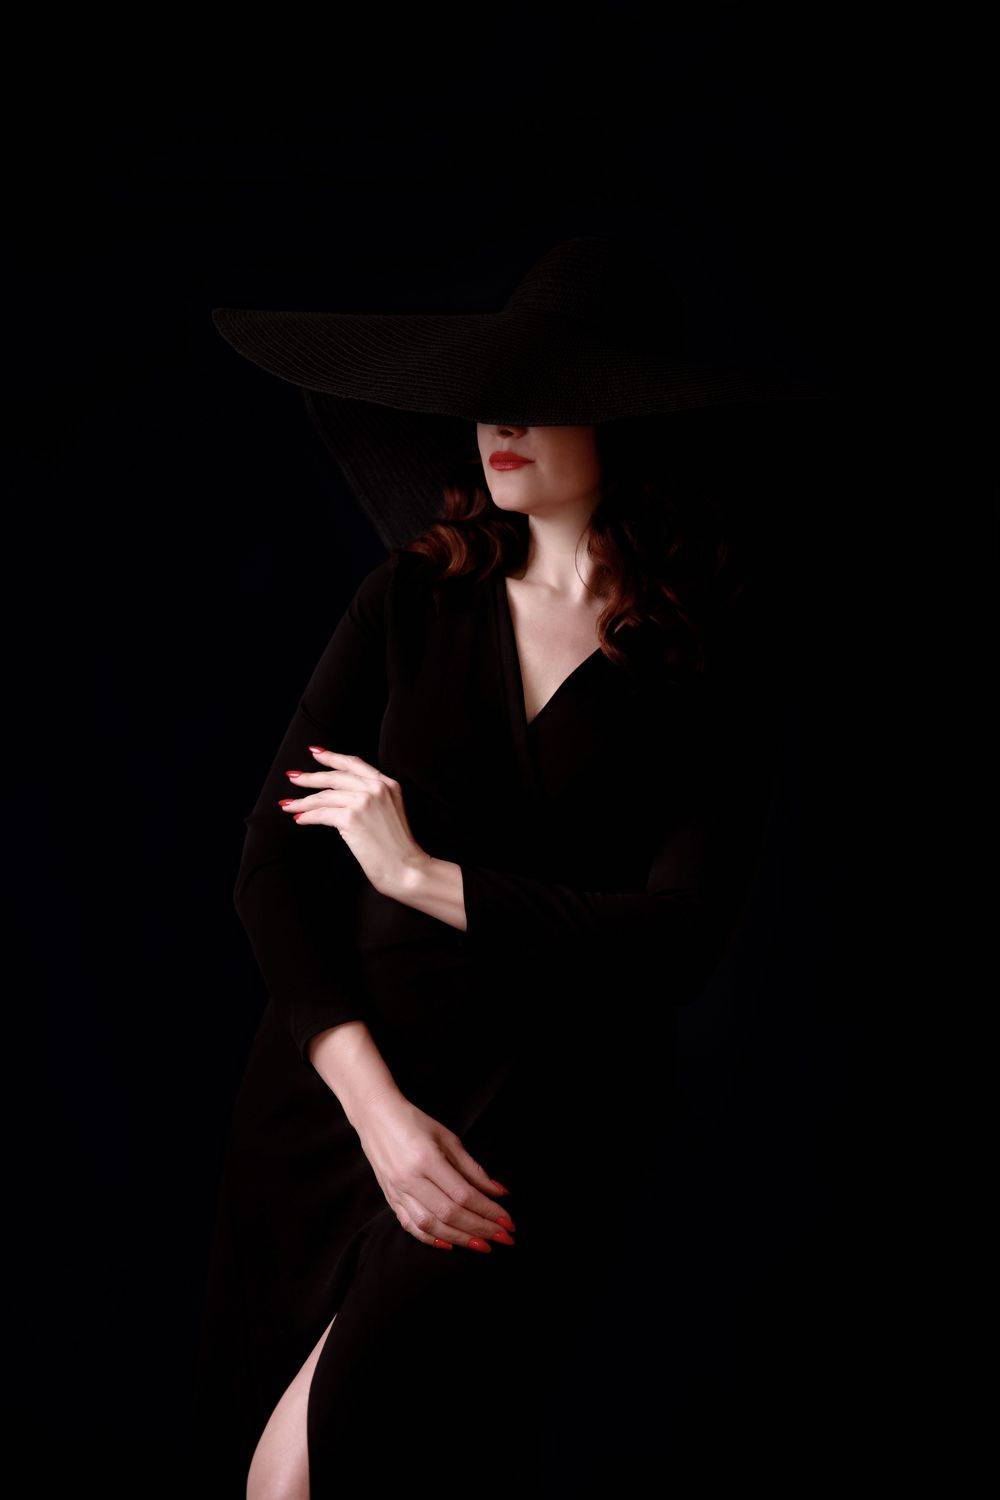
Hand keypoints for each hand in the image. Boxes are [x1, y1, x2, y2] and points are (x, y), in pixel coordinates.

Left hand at [281, 746, 428, 896]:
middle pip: (335, 777)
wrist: (407, 868)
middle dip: (310, 777)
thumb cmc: (397, 847)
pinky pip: (322, 814)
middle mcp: (376, 788)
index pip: (354, 763)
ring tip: (288, 805)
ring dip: (303, 802)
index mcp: (388, 783)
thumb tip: (338, 796)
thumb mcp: (389, 811)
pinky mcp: (352, 817)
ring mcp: (364, 801)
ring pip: (325, 796)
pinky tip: (299, 819)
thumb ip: (371, 797)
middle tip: (293, 778)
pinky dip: (307, 817)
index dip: (332, 756)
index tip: (316, 752)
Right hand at [351, 1089, 515, 1253]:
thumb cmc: (415, 1123)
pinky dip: (431, 1238)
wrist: (376, 1118)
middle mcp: (410, 1179)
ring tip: (482, 1245)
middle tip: (504, 1238)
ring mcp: (397, 1191)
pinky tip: (450, 1244)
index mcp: (427, 1159)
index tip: (508, 1222)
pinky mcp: (390, 1198)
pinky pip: (410, 1225)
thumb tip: (499, 1192)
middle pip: (449, 1214)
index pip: (464, 1195)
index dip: (489, 1211)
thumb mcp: (449, 1138)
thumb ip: (473, 1169)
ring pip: (430, 1225)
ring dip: (459, 1238)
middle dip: (480, 1229)